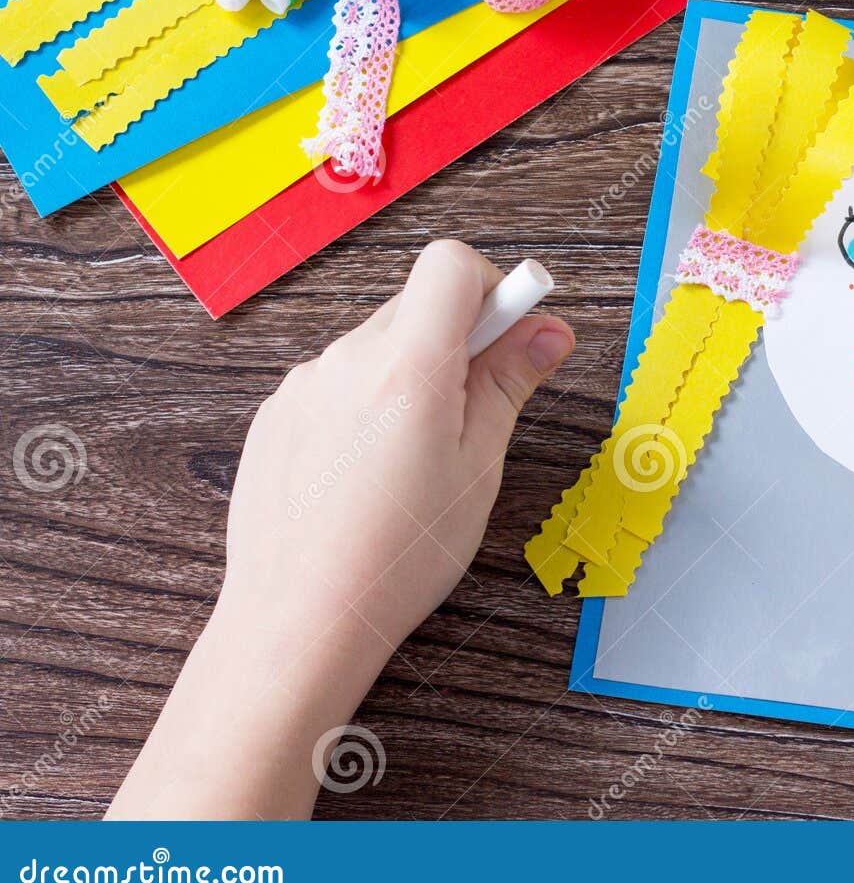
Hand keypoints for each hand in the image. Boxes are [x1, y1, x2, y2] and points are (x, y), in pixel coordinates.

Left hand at [222, 239, 571, 655]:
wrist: (300, 618)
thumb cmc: (398, 555)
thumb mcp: (479, 467)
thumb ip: (510, 383)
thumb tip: (548, 329)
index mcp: (408, 367)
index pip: (450, 263)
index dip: (492, 287)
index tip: (511, 334)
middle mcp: (347, 360)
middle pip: (416, 305)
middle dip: (457, 340)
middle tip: (475, 414)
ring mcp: (303, 385)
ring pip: (376, 347)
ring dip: (409, 376)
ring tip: (413, 460)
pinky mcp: (276, 414)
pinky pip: (336, 382)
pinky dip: (364, 405)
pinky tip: (367, 474)